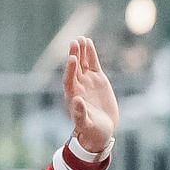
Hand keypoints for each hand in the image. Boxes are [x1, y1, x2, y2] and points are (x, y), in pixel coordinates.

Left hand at [62, 36, 118, 158]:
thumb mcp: (86, 124)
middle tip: (74, 42)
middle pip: (74, 68)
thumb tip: (77, 100)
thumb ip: (80, 114)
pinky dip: (91, 54)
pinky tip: (89, 43)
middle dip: (74, 55)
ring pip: (83, 63)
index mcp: (72, 97)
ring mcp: (87, 81)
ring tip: (81, 39)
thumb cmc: (91, 131)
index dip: (70, 69)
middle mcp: (78, 87)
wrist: (101, 131)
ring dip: (81, 51)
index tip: (71, 58)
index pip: (69, 80)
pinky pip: (93, 64)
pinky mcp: (98, 79)